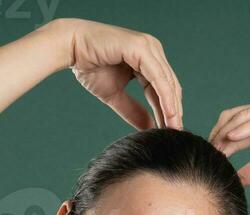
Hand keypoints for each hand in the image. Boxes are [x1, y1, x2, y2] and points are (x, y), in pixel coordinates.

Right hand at [66, 19, 182, 130]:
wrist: (72, 48)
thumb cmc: (90, 65)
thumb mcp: (115, 94)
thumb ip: (132, 110)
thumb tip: (148, 127)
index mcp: (147, 58)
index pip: (164, 87)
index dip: (168, 110)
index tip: (172, 130)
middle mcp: (152, 50)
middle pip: (170, 84)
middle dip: (174, 110)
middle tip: (177, 132)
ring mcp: (148, 47)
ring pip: (167, 81)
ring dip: (172, 106)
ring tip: (174, 127)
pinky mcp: (142, 48)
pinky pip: (158, 76)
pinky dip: (164, 96)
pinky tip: (168, 113)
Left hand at [208, 97, 249, 185]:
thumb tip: (240, 179)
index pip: (237, 122)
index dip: (221, 137)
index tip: (209, 153)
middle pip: (236, 116)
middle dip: (219, 134)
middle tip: (207, 151)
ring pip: (246, 116)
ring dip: (228, 131)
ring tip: (214, 147)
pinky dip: (246, 127)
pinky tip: (232, 136)